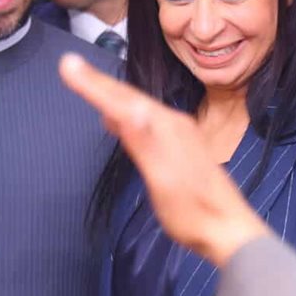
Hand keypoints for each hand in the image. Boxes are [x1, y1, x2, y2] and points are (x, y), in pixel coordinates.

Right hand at [58, 53, 267, 266]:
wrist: (229, 230)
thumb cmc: (192, 211)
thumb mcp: (162, 178)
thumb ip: (142, 142)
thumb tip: (121, 109)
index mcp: (166, 127)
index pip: (122, 100)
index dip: (93, 83)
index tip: (67, 64)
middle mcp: (174, 124)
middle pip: (131, 98)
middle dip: (100, 82)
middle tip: (71, 66)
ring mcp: (180, 135)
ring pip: (140, 107)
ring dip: (113, 95)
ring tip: (89, 84)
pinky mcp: (183, 148)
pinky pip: (149, 121)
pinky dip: (128, 114)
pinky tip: (121, 121)